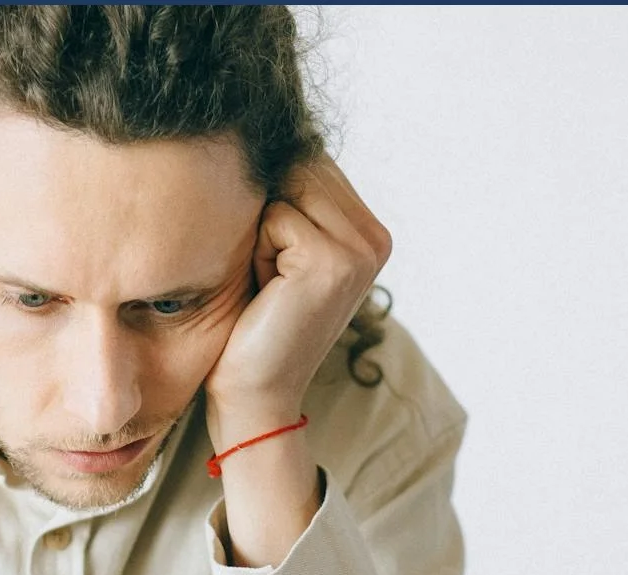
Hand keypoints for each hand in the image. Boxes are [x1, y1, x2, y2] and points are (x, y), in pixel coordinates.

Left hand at [203, 152, 392, 441]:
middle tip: (268, 277)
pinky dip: (256, 251)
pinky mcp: (333, 261)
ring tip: (267, 282)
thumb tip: (268, 127)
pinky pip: (275, 218)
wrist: (252, 393)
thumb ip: (291, 196)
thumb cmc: (251, 323)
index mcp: (369, 232)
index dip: (272, 202)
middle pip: (300, 168)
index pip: (310, 163)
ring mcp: (360, 250)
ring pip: (286, 189)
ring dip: (260, 231)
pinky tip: (266, 292)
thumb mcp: (277, 250)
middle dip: (266, 213)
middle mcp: (375, 239)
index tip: (275, 264)